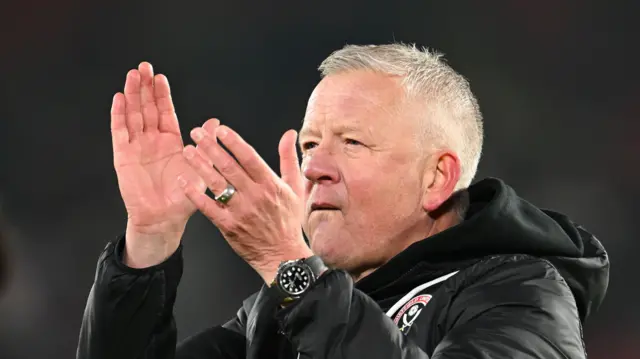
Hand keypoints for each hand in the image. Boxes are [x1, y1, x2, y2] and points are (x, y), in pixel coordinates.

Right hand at [111, 62, 207, 267]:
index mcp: (171, 142)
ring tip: (132, 76)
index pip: (165, 112)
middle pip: (146, 108)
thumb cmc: (183, 197)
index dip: (162, 95)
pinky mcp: (124, 156)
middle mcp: (152, 141)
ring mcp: (137, 147)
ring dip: (132, 95)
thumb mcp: (201, 167)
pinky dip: (119, 115)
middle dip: (145, 88)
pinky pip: (120, 132)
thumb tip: (215, 123)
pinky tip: (119, 99)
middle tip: (144, 67)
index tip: (161, 78)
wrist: (165, 218)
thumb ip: (206, 144)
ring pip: (133, 115)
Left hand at [178, 123, 311, 282]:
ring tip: (187, 151)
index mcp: (270, 184)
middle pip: (229, 166)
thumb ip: (288, 158)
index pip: (249, 157)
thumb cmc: (288, 221)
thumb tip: (289, 134)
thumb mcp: (294, 187)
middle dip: (211, 147)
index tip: (220, 129)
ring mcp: (240, 211)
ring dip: (200, 165)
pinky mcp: (228, 226)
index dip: (233, 141)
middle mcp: (255, 195)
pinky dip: (195, 194)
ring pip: (216, 183)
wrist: (282, 255)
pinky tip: (184, 182)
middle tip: (196, 132)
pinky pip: (208, 207)